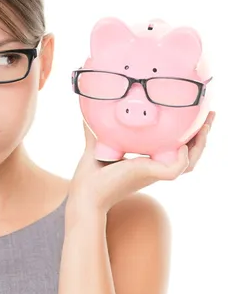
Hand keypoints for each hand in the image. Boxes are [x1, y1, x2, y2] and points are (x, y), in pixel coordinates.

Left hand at [66, 111, 215, 215]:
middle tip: (209, 116)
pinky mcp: (150, 175)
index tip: (196, 116)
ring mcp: (154, 173)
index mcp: (147, 161)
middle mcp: (154, 167)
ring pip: (188, 163)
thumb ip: (99, 125)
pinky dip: (183, 158)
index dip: (189, 134)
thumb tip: (92, 103)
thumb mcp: (99, 142)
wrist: (85, 190)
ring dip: (200, 145)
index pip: (176, 148)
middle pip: (189, 154)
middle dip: (202, 135)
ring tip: (205, 127)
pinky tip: (184, 147)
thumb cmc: (91, 173)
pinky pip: (176, 168)